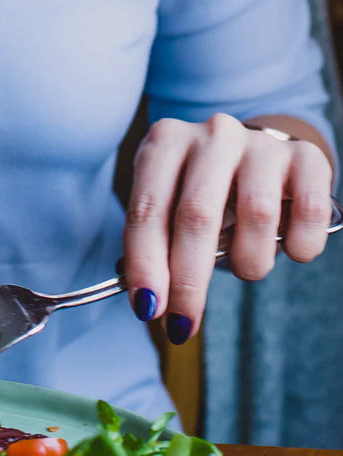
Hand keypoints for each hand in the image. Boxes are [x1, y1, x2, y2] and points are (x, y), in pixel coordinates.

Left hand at [123, 113, 332, 343]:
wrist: (253, 157)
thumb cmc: (198, 194)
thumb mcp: (166, 209)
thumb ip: (155, 248)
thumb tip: (149, 303)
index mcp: (164, 144)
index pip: (147, 212)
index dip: (146, 265)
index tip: (147, 309)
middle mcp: (212, 135)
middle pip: (197, 215)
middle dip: (188, 280)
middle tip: (184, 320)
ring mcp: (260, 143)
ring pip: (257, 216)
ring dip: (249, 262)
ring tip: (247, 268)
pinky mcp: (306, 157)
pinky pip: (309, 210)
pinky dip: (299, 244)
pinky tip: (291, 251)